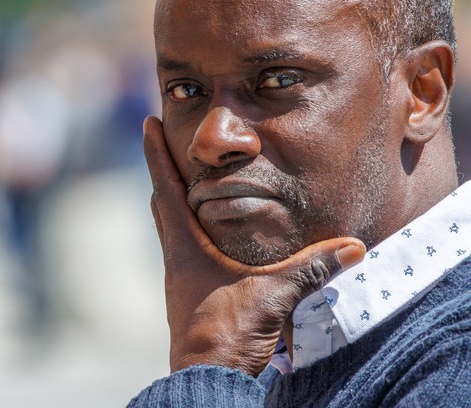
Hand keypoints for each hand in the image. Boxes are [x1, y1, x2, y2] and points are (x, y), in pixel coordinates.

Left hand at [144, 116, 366, 376]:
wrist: (208, 375)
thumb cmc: (229, 331)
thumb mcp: (273, 294)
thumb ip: (311, 268)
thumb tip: (351, 247)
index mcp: (186, 246)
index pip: (166, 187)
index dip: (156, 153)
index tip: (147, 123)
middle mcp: (176, 256)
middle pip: (162, 202)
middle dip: (162, 170)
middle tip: (162, 144)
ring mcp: (179, 274)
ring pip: (169, 224)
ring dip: (173, 198)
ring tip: (181, 178)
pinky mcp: (187, 290)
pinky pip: (180, 245)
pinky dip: (187, 226)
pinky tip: (203, 231)